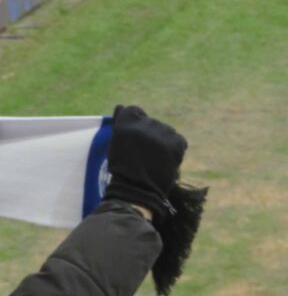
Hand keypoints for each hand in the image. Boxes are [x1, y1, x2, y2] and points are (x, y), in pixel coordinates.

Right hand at [103, 105, 186, 220]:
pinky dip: (174, 149)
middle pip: (152, 122)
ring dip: (163, 141)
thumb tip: (121, 106)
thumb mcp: (116, 142)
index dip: (135, 124)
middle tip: (145, 153)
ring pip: (166, 131)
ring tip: (156, 158)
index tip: (134, 139)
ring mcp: (161, 133)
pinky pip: (179, 141)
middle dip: (150, 134)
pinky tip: (166, 160)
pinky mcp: (176, 143)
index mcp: (126, 122)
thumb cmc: (122, 167)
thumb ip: (120, 123)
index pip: (135, 111)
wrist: (137, 189)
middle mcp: (144, 124)